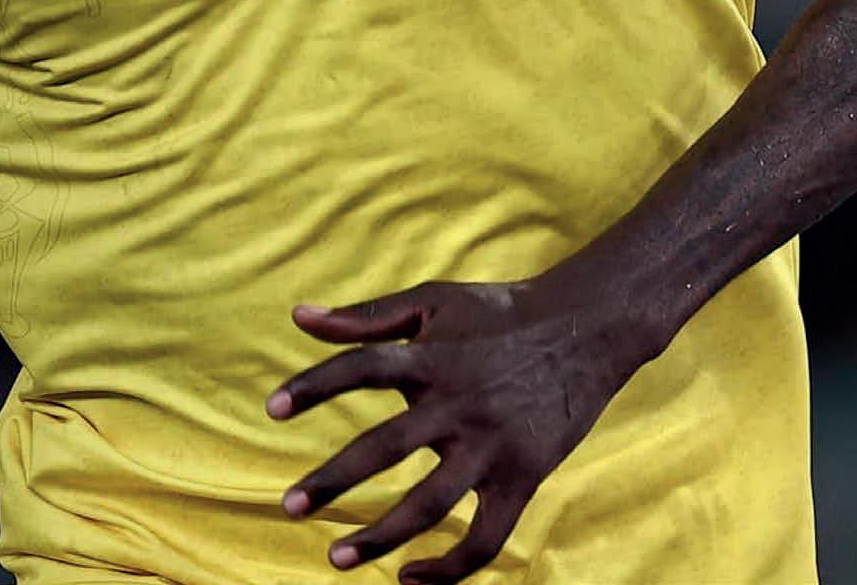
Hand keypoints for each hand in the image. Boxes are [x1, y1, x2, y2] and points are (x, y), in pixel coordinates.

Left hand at [266, 273, 653, 582]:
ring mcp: (492, 444)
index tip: (271, 408)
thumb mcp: (434, 300)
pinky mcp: (523, 477)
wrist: (585, 327)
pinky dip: (448, 569)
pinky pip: (485, 540)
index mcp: (433, 355)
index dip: (315, 385)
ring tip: (336, 558)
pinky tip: (410, 578)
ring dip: (381, 536)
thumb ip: (367, 314)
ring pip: (430, 504)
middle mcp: (458, 402)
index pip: (361, 366)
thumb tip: (298, 315)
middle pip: (386, 445)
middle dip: (334, 479)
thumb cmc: (499, 313)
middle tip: (290, 505)